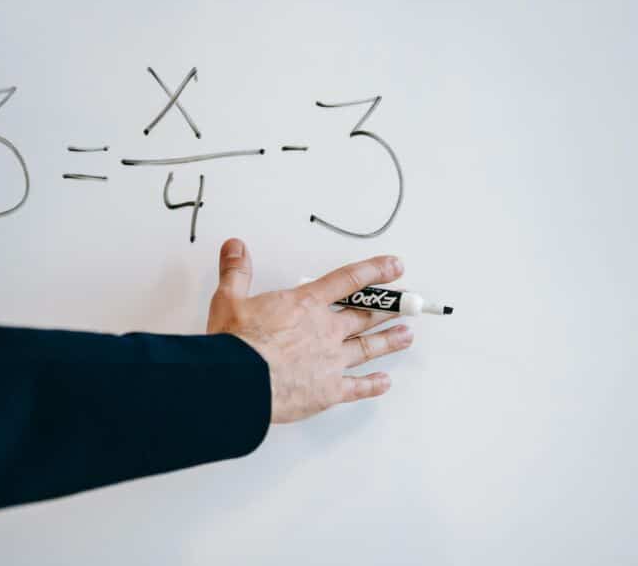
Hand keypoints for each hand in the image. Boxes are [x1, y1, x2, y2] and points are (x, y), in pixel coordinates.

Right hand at [207, 238, 411, 423]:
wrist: (240, 383)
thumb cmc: (237, 344)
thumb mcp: (229, 300)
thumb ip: (236, 272)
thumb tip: (235, 247)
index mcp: (305, 305)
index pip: (347, 281)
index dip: (374, 271)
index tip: (395, 267)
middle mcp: (325, 330)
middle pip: (364, 315)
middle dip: (388, 308)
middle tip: (409, 303)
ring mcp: (331, 361)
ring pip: (367, 348)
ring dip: (388, 340)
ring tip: (406, 335)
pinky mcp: (328, 390)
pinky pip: (357, 387)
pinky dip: (372, 385)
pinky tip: (384, 382)